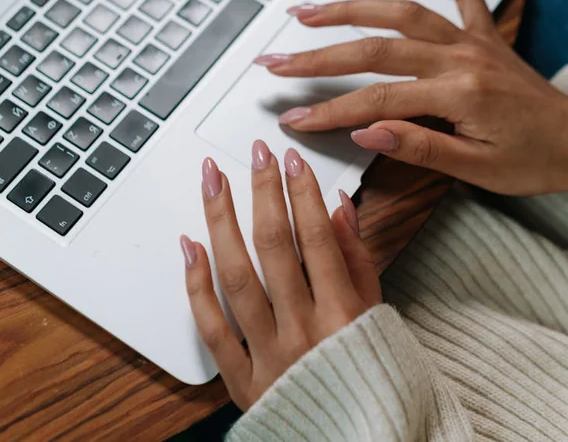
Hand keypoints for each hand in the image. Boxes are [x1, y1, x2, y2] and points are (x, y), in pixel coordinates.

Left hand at [180, 141, 382, 409]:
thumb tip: (339, 207)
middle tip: (255, 154)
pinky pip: (211, 327)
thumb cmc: (368, 373)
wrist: (352, 435)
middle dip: (263, 191)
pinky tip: (190, 245)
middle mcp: (303, 331)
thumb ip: (358, 260)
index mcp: (344, 314)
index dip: (302, 193)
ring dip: (221, 222)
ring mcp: (267, 354)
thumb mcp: (377, 315)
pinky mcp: (240, 379)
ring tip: (213, 181)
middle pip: (273, 246)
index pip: (316, 238)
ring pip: (235, 276)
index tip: (291, 160)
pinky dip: (195, 284)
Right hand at [255, 0, 567, 195]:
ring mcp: (472, 40)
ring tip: (309, 13)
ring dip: (351, 10)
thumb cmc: (534, 160)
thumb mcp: (475, 169)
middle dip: (320, 54)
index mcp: (459, 94)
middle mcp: (462, 58)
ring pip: (402, 12)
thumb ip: (418, 146)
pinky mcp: (483, 35)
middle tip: (278, 59)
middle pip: (376, 49)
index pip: (376, 99)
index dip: (329, 110)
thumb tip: (366, 131)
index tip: (294, 116)